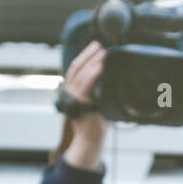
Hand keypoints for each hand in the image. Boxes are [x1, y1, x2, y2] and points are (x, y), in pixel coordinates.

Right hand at [61, 41, 108, 169]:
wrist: (92, 138)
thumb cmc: (96, 121)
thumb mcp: (99, 100)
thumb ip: (100, 88)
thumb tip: (112, 75)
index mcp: (73, 89)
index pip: (77, 68)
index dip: (85, 56)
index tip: (95, 47)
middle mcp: (70, 91)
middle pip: (77, 67)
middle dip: (88, 54)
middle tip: (98, 45)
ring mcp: (73, 96)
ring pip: (80, 74)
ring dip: (91, 61)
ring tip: (101, 53)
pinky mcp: (79, 103)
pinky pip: (85, 85)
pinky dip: (92, 74)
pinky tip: (99, 66)